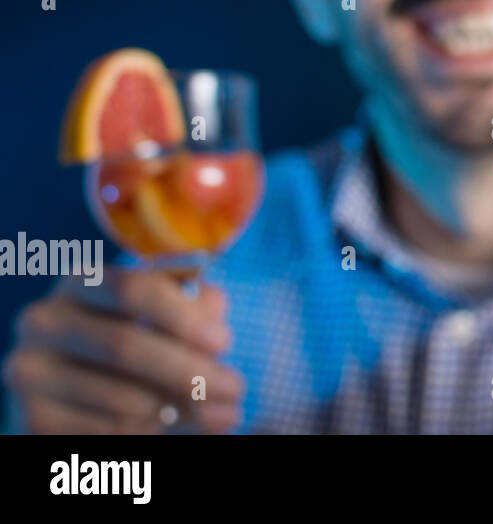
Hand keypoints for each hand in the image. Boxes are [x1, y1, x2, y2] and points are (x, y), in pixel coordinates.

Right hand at [2, 266, 244, 432]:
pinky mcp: (33, 420)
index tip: (225, 342)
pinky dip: (155, 434)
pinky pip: (106, 433)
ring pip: (120, 399)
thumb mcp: (167, 312)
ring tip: (223, 413)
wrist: (88, 385)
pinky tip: (183, 427)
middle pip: (125, 346)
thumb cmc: (142, 335)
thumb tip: (212, 312)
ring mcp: (31, 374)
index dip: (182, 317)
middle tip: (235, 389)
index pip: (132, 290)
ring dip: (183, 411)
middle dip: (191, 371)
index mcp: (82, 283)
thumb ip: (193, 304)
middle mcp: (45, 323)